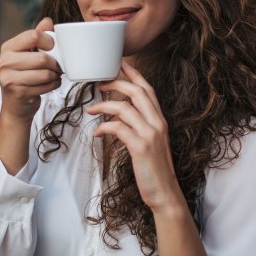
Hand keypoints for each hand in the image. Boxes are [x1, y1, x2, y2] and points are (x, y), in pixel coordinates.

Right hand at [0, 17, 61, 121]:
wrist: (16, 105)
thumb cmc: (25, 75)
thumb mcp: (29, 54)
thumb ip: (38, 37)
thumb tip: (48, 21)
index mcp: (8, 48)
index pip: (33, 36)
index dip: (49, 41)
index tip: (52, 48)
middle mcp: (5, 62)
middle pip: (42, 58)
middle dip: (55, 64)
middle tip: (57, 66)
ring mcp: (9, 78)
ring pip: (46, 73)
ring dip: (55, 75)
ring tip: (53, 75)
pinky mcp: (18, 92)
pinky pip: (46, 86)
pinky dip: (53, 85)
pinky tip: (50, 84)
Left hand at [86, 61, 182, 212]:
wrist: (164, 192)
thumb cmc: (154, 168)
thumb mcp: (149, 141)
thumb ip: (138, 126)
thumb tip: (117, 116)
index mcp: (160, 119)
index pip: (148, 89)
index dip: (133, 74)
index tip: (119, 63)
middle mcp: (157, 122)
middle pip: (136, 91)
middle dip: (116, 83)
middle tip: (99, 84)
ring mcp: (150, 134)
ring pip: (124, 107)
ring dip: (104, 106)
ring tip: (91, 109)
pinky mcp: (140, 147)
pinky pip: (118, 128)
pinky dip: (104, 127)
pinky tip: (97, 134)